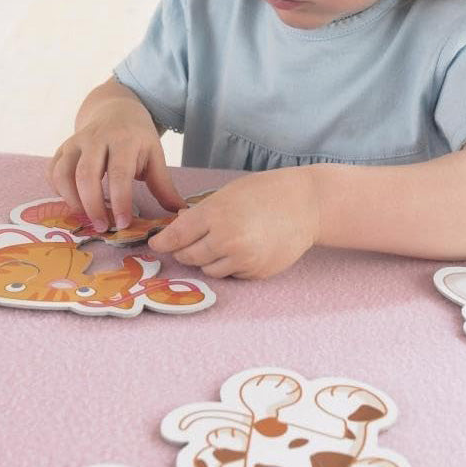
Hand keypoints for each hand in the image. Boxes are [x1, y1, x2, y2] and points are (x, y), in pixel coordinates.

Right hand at [48, 90, 185, 231]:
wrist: (116, 109)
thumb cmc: (137, 137)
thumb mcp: (154, 155)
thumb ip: (163, 186)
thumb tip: (180, 214)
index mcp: (124, 140)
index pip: (119, 173)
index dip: (120, 201)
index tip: (123, 224)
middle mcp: (95, 139)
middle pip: (86, 175)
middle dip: (92, 205)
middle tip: (102, 227)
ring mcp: (75, 142)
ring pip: (64, 173)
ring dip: (72, 200)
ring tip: (85, 218)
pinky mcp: (62, 148)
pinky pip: (52, 172)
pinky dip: (58, 191)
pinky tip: (73, 203)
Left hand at [147, 168, 319, 278]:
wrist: (307, 205)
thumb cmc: (266, 192)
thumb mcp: (228, 193)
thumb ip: (202, 212)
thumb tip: (178, 229)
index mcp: (216, 214)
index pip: (177, 236)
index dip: (164, 241)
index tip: (158, 243)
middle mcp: (227, 240)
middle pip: (189, 256)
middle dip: (184, 251)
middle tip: (187, 243)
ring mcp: (243, 259)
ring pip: (209, 269)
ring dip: (208, 259)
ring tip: (222, 242)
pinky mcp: (256, 272)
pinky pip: (231, 274)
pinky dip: (230, 265)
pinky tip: (243, 248)